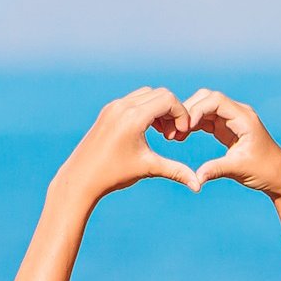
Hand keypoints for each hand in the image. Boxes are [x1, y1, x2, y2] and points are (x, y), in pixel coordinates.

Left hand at [57, 87, 200, 200]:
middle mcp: (123, 106)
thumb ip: (176, 172)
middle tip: (173, 134)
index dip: (182, 114)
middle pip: (160, 94)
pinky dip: (147, 109)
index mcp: (133, 117)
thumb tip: (198, 187)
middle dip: (172, 111)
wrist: (81, 178)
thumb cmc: (114, 174)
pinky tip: (148, 131)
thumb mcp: (148, 169)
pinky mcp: (108, 111)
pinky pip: (134, 100)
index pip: (168, 100)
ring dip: (160, 109)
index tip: (183, 133)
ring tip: (162, 133)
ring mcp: (114, 106)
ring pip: (147, 95)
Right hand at [185, 89, 280, 198]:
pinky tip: (182, 137)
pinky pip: (206, 120)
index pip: (216, 101)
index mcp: (244, 118)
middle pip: (207, 98)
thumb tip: (196, 178)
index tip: (184, 127)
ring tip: (175, 135)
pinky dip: (193, 125)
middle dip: (189, 110)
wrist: (279, 176)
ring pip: (205, 108)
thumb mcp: (239, 169)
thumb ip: (216, 170)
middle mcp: (238, 114)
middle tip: (174, 130)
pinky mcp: (227, 129)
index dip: (197, 109)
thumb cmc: (265, 170)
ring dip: (189, 118)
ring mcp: (232, 120)